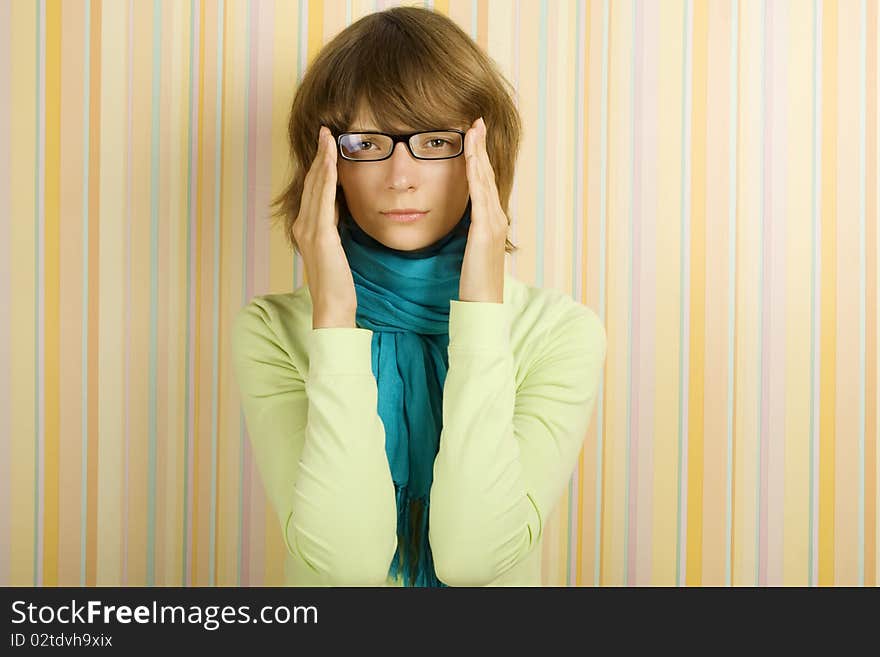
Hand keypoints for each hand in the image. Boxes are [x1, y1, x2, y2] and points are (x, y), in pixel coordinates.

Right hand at [292, 126, 357, 327]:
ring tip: (329, 138)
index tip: (327, 145)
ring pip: (316, 187)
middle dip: (319, 155)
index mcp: (305, 228)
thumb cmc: (338, 282)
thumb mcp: (336, 248)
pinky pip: (324, 201)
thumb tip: (340, 207)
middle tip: (326, 131)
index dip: (319, 165)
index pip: (312, 190)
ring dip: (323, 160)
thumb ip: (334, 226)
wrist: (333, 307)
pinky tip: (333, 162)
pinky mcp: (320, 237)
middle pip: (311, 183)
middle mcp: (302, 226)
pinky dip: (327, 178)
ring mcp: (309, 231)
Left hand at [459, 116, 506, 303]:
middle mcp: (497, 217)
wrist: (484, 303)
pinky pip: (479, 195)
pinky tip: (470, 157)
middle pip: (487, 174)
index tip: (473, 135)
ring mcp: (493, 222)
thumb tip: (463, 221)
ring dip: (479, 152)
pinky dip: (475, 173)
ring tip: (474, 129)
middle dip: (481, 146)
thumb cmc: (474, 282)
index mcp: (492, 221)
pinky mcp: (485, 230)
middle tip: (476, 121)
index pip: (484, 182)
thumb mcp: (471, 250)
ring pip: (484, 180)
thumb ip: (469, 233)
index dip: (480, 157)